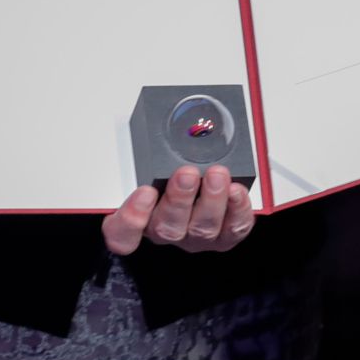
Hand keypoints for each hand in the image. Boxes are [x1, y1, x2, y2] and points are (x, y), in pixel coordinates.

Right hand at [101, 165, 254, 254]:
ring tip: (217, 174)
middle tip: (186, 173)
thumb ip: (160, 150)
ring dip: (211, 200)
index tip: (144, 192)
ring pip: (201, 229)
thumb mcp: (161, 159)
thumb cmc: (175, 174)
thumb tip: (174, 121)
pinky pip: (233, 229)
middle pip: (166, 227)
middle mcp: (167, 230)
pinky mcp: (226, 237)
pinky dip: (237, 209)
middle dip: (179, 199)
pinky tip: (237, 190)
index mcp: (142, 217)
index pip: (122, 233)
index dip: (130, 220)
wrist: (206, 192)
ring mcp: (196, 237)